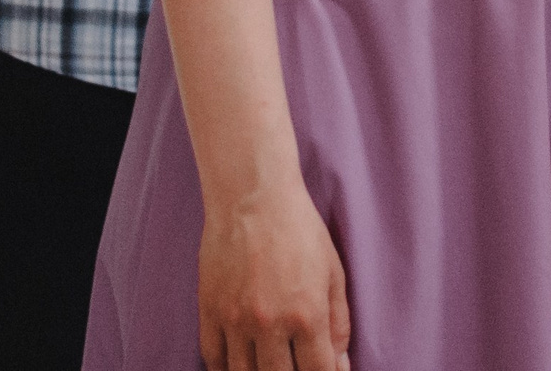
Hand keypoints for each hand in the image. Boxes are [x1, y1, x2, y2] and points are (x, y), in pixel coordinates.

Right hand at [197, 183, 351, 370]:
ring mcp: (235, 321)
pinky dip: (225, 369)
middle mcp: (270, 324)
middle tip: (296, 366)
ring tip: (269, 365)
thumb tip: (340, 364)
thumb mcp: (333, 273)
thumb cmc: (299, 230)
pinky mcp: (209, 312)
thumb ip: (339, 323)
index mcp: (307, 315)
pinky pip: (213, 359)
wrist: (253, 197)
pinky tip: (239, 365)